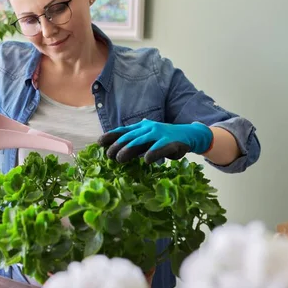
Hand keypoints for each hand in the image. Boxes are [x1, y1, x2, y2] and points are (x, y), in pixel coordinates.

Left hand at [97, 119, 213, 162]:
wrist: (188, 135)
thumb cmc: (164, 139)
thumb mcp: (147, 139)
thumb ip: (134, 144)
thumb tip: (116, 152)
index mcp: (141, 127)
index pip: (123, 130)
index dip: (111, 136)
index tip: (98, 143)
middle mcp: (148, 128)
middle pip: (129, 137)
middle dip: (117, 146)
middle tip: (108, 156)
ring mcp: (159, 134)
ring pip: (140, 141)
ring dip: (129, 150)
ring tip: (119, 159)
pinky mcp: (170, 141)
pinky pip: (159, 147)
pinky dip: (153, 153)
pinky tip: (146, 161)